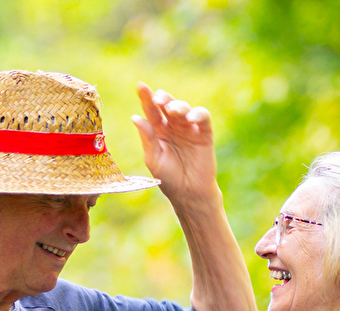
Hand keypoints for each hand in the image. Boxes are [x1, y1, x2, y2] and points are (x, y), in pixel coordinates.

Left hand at [131, 83, 220, 208]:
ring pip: (184, 108)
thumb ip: (147, 138)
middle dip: (163, 98)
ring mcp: (189, 128)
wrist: (189, 193)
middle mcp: (173, 126)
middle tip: (158, 100)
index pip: (151, 110)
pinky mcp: (204, 133)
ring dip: (179, 106)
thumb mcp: (154, 158)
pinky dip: (198, 114)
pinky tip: (191, 118)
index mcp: (157, 130)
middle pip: (167, 105)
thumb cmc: (168, 178)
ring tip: (174, 110)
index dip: (145, 97)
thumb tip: (135, 117)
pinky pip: (202, 118)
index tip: (140, 86)